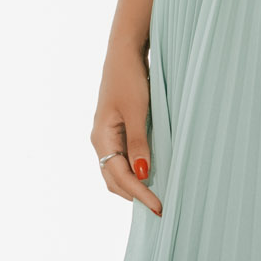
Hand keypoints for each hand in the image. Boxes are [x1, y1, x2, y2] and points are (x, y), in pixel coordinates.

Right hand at [91, 42, 162, 216]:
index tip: (159, 207)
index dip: (139, 194)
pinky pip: (123, 159)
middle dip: (134, 196)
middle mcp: (101, 141)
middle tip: (160, 208)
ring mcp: (108, 136)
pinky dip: (135, 172)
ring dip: (134, 186)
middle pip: (114, 180)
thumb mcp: (138, 112)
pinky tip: (151, 174)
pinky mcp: (117, 130)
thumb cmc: (130, 79)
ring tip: (157, 196)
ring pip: (117, 172)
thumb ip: (139, 144)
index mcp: (101, 138)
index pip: (120, 177)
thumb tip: (142, 175)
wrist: (125, 53)